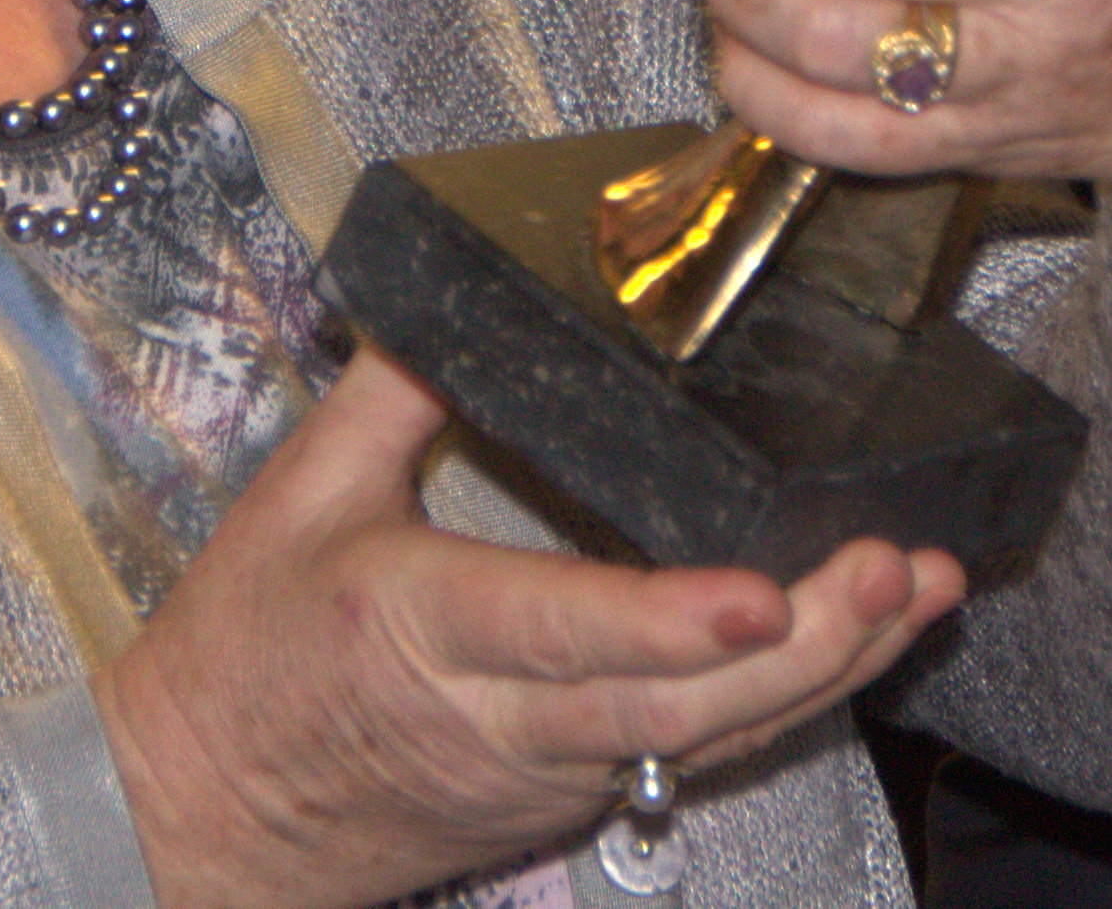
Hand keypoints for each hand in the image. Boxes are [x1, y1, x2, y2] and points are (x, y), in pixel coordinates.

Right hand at [96, 350, 964, 908]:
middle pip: (671, 707)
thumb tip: (464, 289)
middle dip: (801, 647)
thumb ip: (392, 389)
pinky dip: (788, 703)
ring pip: (703, 745)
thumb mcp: (292, 499)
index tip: (759, 595)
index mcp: (418, 630)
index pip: (560, 632)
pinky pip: (694, 757)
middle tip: (898, 570)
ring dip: (826, 673)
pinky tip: (864, 642)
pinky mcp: (569, 796)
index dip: (665, 625)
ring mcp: (545, 771)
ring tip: (919, 594)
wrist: (192, 822)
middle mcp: (498, 718)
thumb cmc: (239, 655)